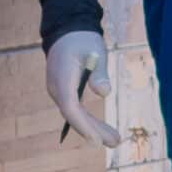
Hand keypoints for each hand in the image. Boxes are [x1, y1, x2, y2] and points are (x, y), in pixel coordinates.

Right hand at [46, 31, 118, 148]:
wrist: (67, 29)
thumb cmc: (82, 39)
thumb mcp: (95, 50)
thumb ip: (100, 72)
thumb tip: (105, 93)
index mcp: (62, 79)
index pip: (71, 108)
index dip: (84, 126)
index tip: (97, 140)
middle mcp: (56, 88)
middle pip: (74, 116)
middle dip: (94, 131)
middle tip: (116, 142)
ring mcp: (58, 90)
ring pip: (74, 114)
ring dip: (93, 127)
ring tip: (115, 139)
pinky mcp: (63, 90)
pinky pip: (74, 109)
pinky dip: (88, 119)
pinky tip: (100, 129)